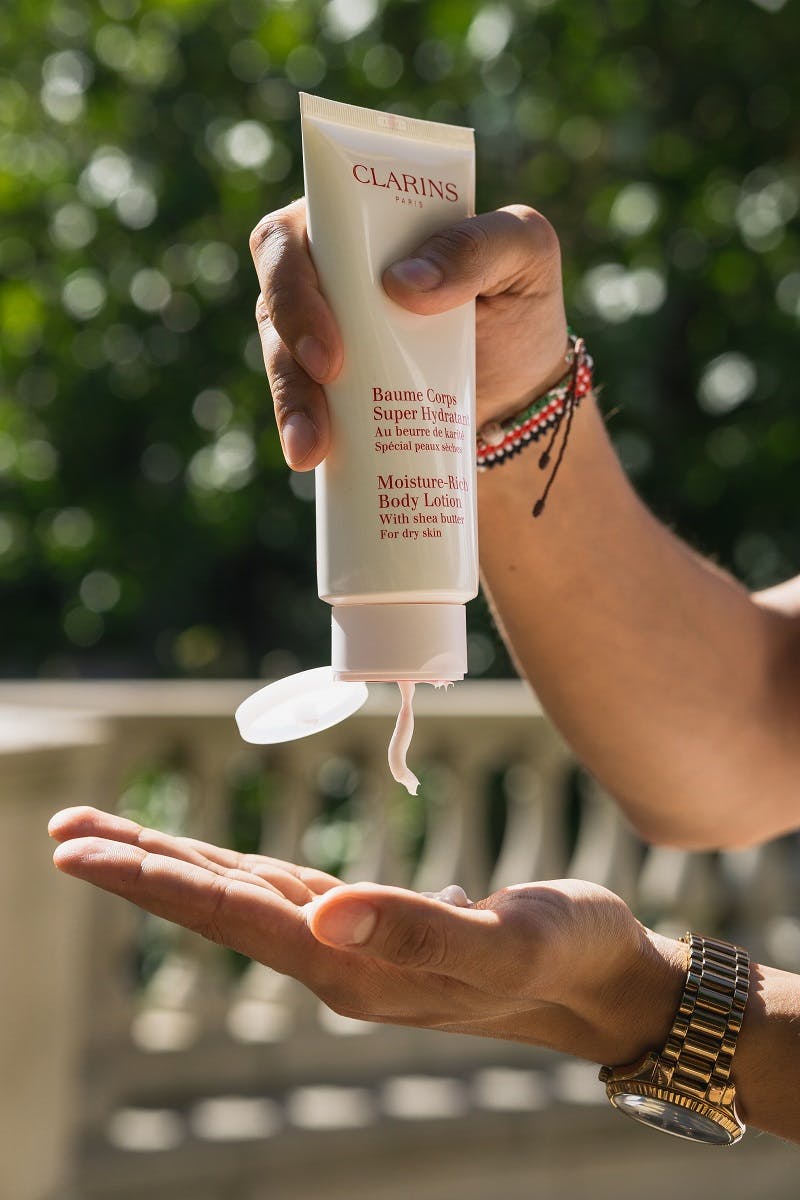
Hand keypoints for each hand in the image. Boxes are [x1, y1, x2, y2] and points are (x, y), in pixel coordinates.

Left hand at [49, 807, 683, 1065]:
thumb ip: (421, 929)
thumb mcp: (509, 940)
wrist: (603, 980)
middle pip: (217, 905)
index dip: (155, 879)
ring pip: (240, 896)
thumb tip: (323, 917)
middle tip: (62, 834)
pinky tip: (211, 863)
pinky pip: (280, 891)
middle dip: (138, 867)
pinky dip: (231, 870)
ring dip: (172, 866)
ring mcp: (351, 945)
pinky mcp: (371, 924)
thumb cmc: (567, 952)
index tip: (81, 850)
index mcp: (355, 966)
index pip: (233, 914)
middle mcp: (337, 960)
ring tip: (110, 840)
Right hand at [250, 199, 568, 469]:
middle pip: (275, 298)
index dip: (291, 281)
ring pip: (281, 358)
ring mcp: (321, 334)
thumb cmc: (522, 304)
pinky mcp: (327, 389)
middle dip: (289, 344)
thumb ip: (478, 245)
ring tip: (312, 446)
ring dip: (290, 400)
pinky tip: (309, 455)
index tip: (329, 340)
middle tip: (327, 378)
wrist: (523, 394)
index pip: (293, 234)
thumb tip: (405, 282)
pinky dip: (301, 429)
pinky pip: (298, 405)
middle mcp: (328, 273)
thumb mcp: (525, 253)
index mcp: (360, 223)